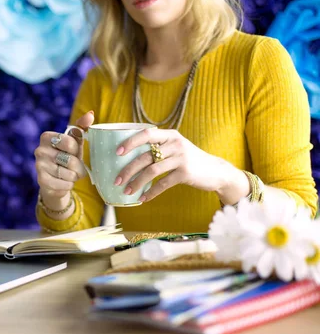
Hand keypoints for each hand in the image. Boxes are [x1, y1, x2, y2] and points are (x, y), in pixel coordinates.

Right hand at [34, 111, 93, 207]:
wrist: (56, 181)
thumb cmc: (67, 158)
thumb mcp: (75, 143)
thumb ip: (82, 128)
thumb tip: (90, 114)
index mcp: (46, 137)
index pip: (70, 142)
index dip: (76, 150)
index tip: (73, 152)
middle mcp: (39, 150)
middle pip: (70, 160)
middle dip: (78, 167)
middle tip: (74, 167)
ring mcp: (39, 166)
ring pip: (69, 174)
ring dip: (74, 177)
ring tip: (69, 175)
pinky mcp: (41, 181)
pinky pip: (65, 184)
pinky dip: (69, 185)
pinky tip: (64, 182)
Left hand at [114, 128, 248, 202]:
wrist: (216, 172)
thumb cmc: (190, 161)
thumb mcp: (176, 148)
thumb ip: (159, 148)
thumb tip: (129, 158)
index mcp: (170, 135)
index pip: (146, 134)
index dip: (130, 142)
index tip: (117, 153)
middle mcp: (176, 144)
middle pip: (145, 156)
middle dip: (128, 169)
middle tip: (117, 180)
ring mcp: (181, 158)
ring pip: (152, 171)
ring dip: (136, 183)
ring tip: (127, 192)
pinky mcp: (186, 173)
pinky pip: (163, 184)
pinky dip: (151, 192)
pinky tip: (143, 199)